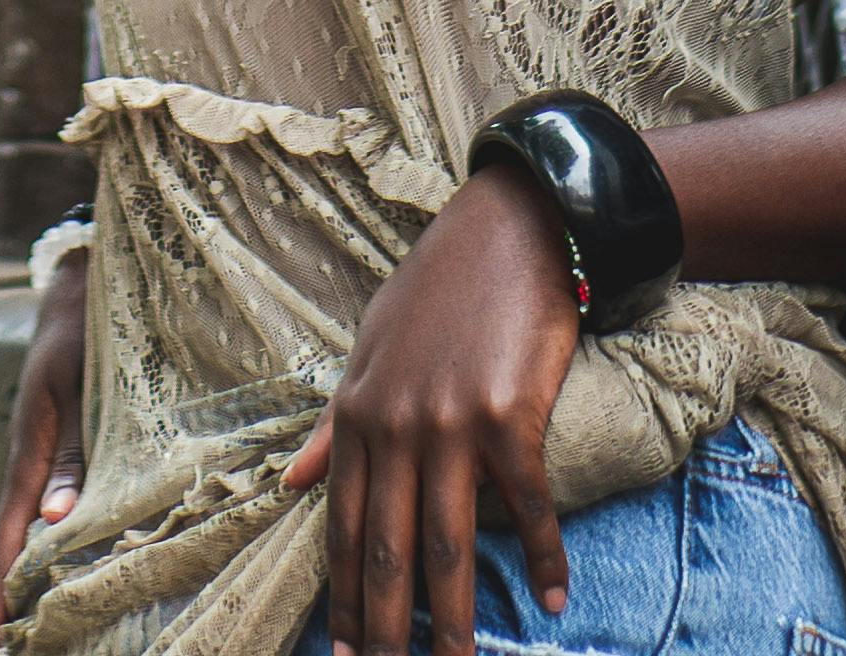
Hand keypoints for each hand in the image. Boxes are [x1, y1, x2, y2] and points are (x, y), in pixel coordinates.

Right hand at [0, 250, 89, 655]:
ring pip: (24, 547)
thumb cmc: (88, 335)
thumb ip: (75, 452)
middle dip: (0, 620)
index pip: (1, 554)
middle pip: (5, 562)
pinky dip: (45, 562)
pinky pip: (46, 522)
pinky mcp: (59, 458)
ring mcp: (40, 469)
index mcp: (27, 462)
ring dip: (21, 597)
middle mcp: (28, 474)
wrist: (80, 289)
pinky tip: (60, 583)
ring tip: (28, 646)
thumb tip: (56, 522)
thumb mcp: (80, 387)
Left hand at [284, 165, 577, 655]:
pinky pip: (526, 505)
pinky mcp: (507, 415)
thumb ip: (333, 425)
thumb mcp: (368, 348)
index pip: (345, 527)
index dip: (347, 594)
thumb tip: (293, 482)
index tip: (348, 648)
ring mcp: (449, 424)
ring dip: (455, 619)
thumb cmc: (438, 289)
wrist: (509, 231)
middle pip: (390, 551)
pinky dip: (543, 556)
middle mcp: (394, 426)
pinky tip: (552, 596)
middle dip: (390, 626)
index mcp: (356, 415)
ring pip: (449, 546)